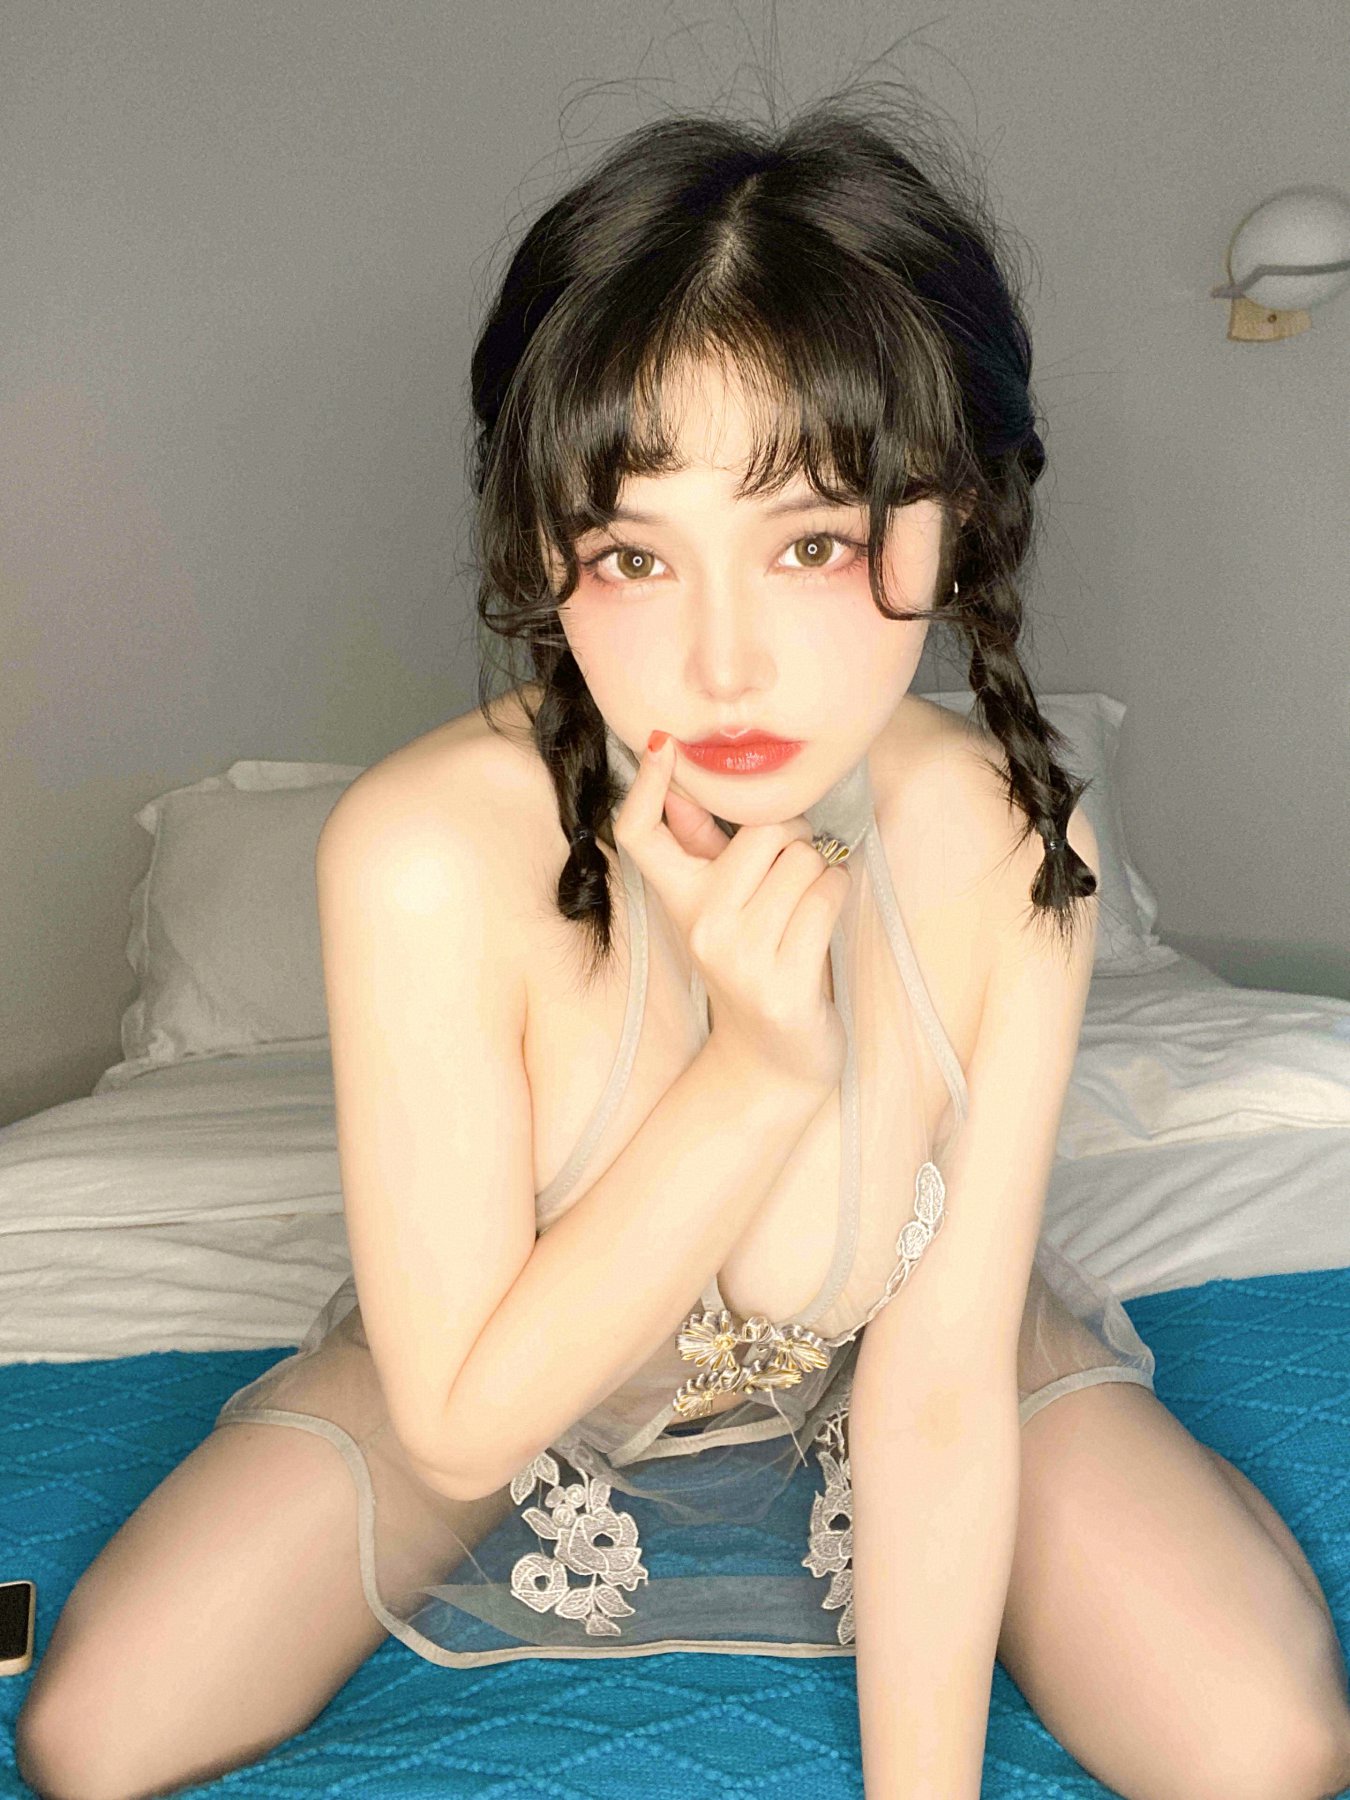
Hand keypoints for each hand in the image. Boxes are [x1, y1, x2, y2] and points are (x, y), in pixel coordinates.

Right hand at [611, 731, 851, 1094]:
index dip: (648, 785)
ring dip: (823, 873)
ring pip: (805, 860)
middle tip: (792, 871)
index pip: (640, 834)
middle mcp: (701, 927)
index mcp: (680, 902)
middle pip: (766, 829)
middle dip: (796, 838)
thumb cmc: (759, 967)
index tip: (662, 743)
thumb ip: (706, 850)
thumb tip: (685, 785)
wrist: (774, 1061)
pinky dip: (838, 897)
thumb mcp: (724, 907)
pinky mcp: (783, 983)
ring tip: (807, 907)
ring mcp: (739, 957)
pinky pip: (828, 896)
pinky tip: (823, 924)